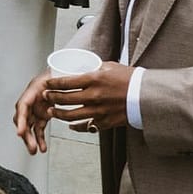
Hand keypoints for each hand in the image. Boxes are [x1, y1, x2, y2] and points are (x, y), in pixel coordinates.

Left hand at [12, 63, 131, 153]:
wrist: (146, 96)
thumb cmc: (130, 79)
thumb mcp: (110, 67)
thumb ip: (94, 68)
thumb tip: (82, 66)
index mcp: (94, 80)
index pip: (66, 82)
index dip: (53, 84)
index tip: (47, 83)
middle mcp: (94, 96)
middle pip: (65, 99)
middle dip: (51, 98)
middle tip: (46, 96)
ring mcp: (98, 111)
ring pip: (71, 116)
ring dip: (59, 114)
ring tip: (52, 111)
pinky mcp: (104, 122)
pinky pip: (86, 126)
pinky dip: (76, 127)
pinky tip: (70, 125)